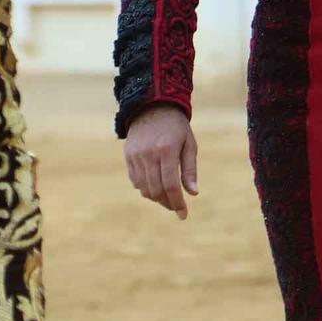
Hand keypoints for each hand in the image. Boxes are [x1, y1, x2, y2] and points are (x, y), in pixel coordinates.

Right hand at [123, 104, 197, 219]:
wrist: (152, 105)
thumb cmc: (176, 126)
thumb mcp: (189, 144)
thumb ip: (189, 169)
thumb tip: (193, 193)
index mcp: (166, 150)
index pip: (171, 186)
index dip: (177, 203)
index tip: (183, 215)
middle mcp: (149, 154)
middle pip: (156, 190)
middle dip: (167, 203)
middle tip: (176, 206)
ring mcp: (136, 155)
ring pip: (144, 188)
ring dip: (156, 197)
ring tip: (167, 196)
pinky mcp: (128, 155)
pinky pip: (135, 180)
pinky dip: (145, 188)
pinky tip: (155, 185)